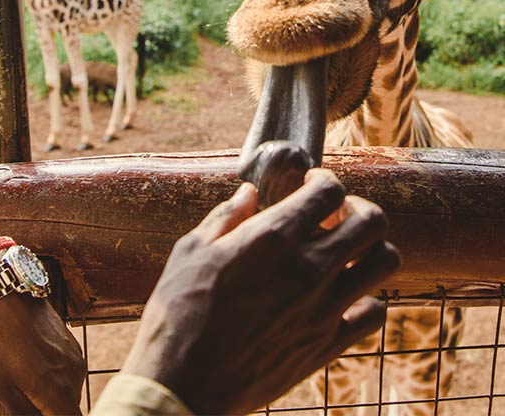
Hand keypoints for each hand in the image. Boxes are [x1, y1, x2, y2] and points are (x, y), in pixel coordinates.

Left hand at [0, 258, 85, 414]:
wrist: (2, 291)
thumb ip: (23, 414)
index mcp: (56, 389)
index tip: (39, 412)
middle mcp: (73, 374)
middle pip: (68, 411)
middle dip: (48, 411)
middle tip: (21, 398)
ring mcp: (74, 356)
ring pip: (67, 393)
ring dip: (50, 397)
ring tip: (22, 383)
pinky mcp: (71, 344)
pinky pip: (67, 375)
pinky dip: (52, 380)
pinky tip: (28, 367)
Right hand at [122, 168, 399, 414]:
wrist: (184, 386)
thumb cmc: (179, 312)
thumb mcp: (192, 250)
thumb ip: (227, 217)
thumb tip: (249, 194)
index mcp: (274, 237)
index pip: (329, 190)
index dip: (323, 180)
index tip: (310, 184)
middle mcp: (309, 268)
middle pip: (372, 221)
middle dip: (357, 207)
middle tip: (334, 215)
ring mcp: (324, 309)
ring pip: (386, 262)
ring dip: (371, 248)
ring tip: (346, 252)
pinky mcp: (327, 345)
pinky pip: (375, 314)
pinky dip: (366, 298)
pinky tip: (341, 296)